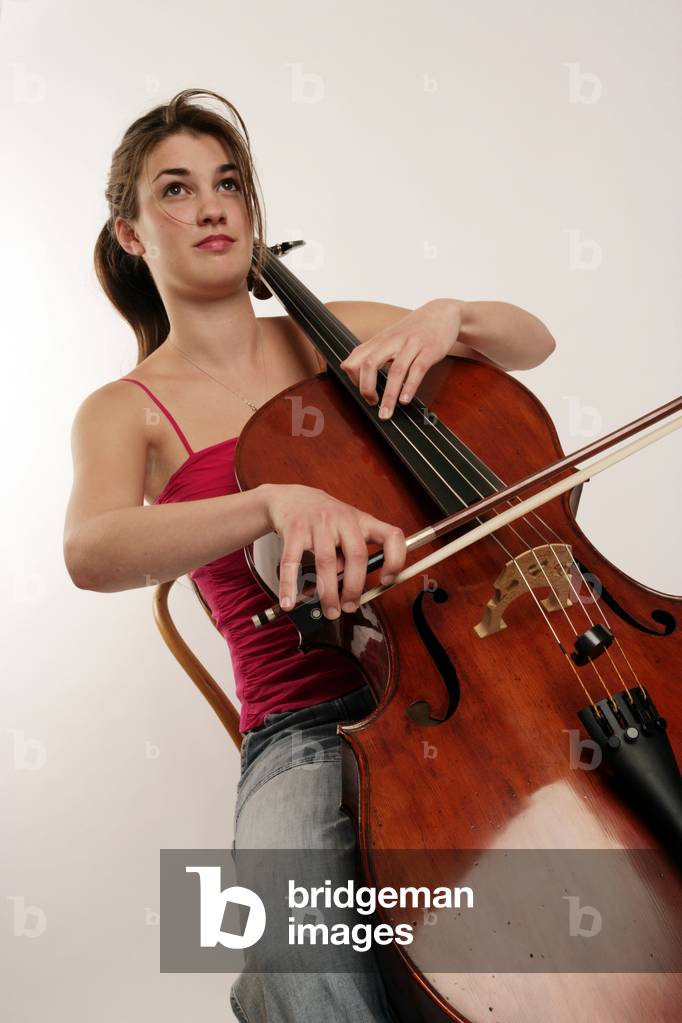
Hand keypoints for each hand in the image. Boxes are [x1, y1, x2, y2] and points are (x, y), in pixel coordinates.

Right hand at [264, 484, 406, 618]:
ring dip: (328, 592)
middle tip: (349, 606)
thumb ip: (350, 555)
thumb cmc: (324, 517)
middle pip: (357, 556)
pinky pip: (292, 561)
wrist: (292, 497)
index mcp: (362, 521)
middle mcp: (343, 519)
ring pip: (326, 562)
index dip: (395, 559)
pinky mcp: (294, 530)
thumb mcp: (347, 528)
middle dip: (354, 588)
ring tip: (329, 610)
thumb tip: (349, 588)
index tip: (388, 580)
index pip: (391, 536)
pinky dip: (289, 585)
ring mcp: (318, 523)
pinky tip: (289, 601)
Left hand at [338, 299, 461, 418]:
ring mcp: (412, 345)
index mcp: (381, 340)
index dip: (353, 377)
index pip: (356, 358)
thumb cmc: (414, 330)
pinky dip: (410, 386)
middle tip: (371, 403)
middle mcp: (393, 341)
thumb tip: (346, 367)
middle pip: (370, 363)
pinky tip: (404, 400)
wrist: (443, 313)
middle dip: (366, 387)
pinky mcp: (430, 350)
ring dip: (389, 395)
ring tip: (386, 413)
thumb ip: (369, 352)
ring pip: (396, 370)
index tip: (361, 391)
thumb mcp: (389, 337)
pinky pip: (418, 369)